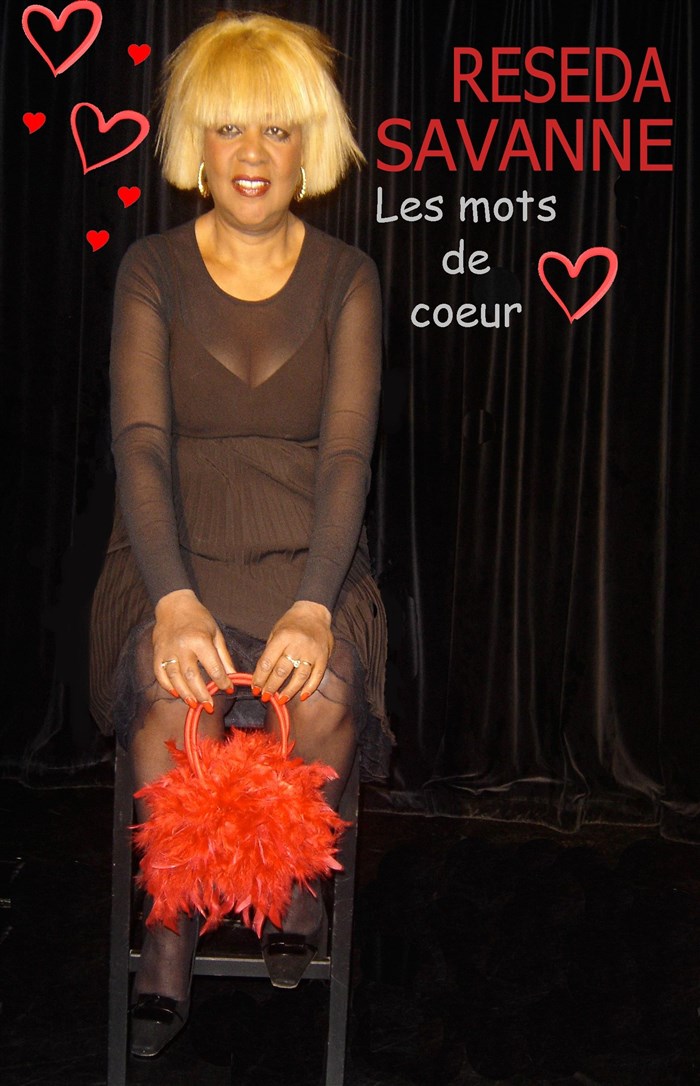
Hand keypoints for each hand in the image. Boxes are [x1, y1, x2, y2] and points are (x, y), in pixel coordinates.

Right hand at [152, 589, 235, 710]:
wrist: (174, 605)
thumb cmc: (199, 619)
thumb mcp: (216, 634)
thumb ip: (223, 657)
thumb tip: (233, 676)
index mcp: (200, 640)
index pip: (213, 667)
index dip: (222, 682)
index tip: (228, 689)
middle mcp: (182, 646)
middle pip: (192, 677)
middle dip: (202, 694)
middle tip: (209, 706)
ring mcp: (167, 651)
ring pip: (175, 678)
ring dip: (185, 694)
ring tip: (194, 704)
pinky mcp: (157, 653)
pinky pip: (160, 674)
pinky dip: (168, 686)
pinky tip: (176, 693)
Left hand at [252, 600, 333, 702]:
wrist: (314, 613)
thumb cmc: (291, 623)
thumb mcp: (275, 632)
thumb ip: (270, 652)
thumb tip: (262, 676)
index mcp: (283, 637)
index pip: (267, 662)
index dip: (259, 678)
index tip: (255, 688)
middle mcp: (298, 645)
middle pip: (282, 672)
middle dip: (271, 687)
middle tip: (265, 697)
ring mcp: (312, 652)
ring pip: (299, 677)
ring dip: (289, 692)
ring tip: (281, 700)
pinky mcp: (323, 658)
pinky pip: (317, 677)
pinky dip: (309, 689)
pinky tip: (302, 696)